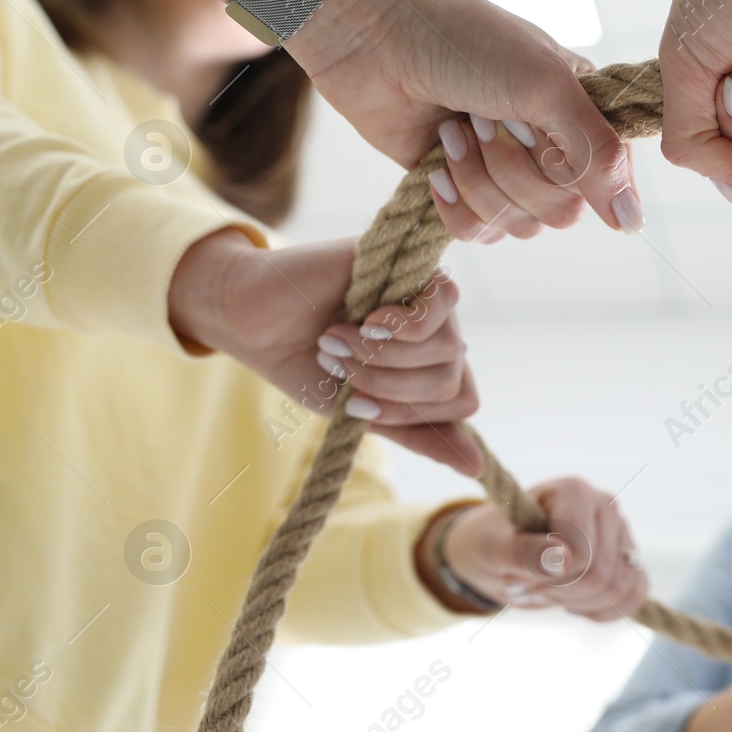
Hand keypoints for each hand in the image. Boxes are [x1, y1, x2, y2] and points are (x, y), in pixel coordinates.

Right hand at [168, 228, 481, 475]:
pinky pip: (441, 303)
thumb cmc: (307, 365)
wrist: (256, 322)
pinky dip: (399, 325)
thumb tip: (475, 467)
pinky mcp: (414, 263)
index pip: (463, 402)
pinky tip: (364, 320)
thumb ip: (418, 433)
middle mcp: (441, 331)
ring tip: (336, 340)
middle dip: (387, 386)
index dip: (407, 412)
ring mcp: (430, 296)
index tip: (353, 404)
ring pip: (448, 347)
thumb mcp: (364, 411)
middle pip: (451, 380)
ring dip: (383, 356)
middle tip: (338, 366)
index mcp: (434, 366)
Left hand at [287, 0, 643, 235]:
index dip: (582, 174)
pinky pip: (477, 233)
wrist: (373, 36)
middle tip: (486, 117)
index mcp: (581, 112)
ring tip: (455, 129)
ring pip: (518, 226)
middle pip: (562, 212)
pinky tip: (436, 163)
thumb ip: (599, 154)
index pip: (610, 179)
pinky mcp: (458, 190)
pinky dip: (454, 203)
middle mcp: (549, 147)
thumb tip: (633, 223)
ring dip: (479, 180)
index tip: (546, 137)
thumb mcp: (547, 87)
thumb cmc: (463, 41)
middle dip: (516, 171)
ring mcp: (502, 171)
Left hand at [439, 478, 648, 620]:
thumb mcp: (494, 550)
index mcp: (573, 492)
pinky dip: (605, 610)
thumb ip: (523, 552)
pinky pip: (636, 594)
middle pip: (602, 576)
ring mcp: (622, 530)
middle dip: (562, 594)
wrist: (502, 551)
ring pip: (622, 589)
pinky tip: (576, 602)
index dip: (550, 579)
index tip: (518, 576)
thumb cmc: (495, 544)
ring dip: (580, 604)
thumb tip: (562, 557)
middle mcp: (605, 505)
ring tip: (552, 591)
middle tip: (531, 588)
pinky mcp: (631, 556)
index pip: (581, 555)